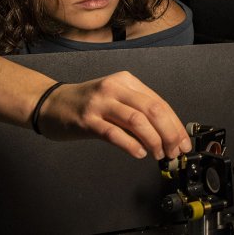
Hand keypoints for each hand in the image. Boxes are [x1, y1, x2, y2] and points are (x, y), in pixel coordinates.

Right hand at [37, 71, 191, 159]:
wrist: (50, 103)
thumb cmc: (85, 104)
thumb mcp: (115, 99)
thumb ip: (138, 111)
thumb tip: (166, 134)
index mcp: (126, 81)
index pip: (159, 103)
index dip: (175, 125)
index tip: (183, 143)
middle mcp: (114, 88)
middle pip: (152, 110)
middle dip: (169, 133)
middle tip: (174, 151)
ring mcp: (100, 103)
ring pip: (137, 120)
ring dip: (153, 141)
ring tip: (158, 154)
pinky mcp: (87, 119)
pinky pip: (114, 133)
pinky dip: (130, 145)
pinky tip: (139, 153)